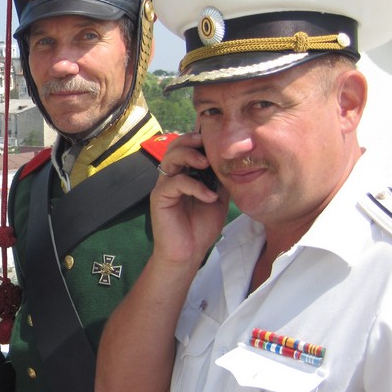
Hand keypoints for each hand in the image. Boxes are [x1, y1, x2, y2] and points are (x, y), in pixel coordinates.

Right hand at [151, 132, 228, 266]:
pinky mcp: (159, 197)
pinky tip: (209, 197)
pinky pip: (175, 182)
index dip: (199, 139)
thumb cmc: (201, 227)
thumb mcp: (218, 198)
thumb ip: (220, 179)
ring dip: (189, 156)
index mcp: (184, 174)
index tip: (217, 138)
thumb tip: (232, 160)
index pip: (187, 147)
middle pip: (174, 146)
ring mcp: (164, 186)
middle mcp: (172, 176)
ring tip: (206, 163)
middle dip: (190, 140)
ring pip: (170, 158)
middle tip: (207, 143)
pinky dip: (194, 186)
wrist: (189, 253)